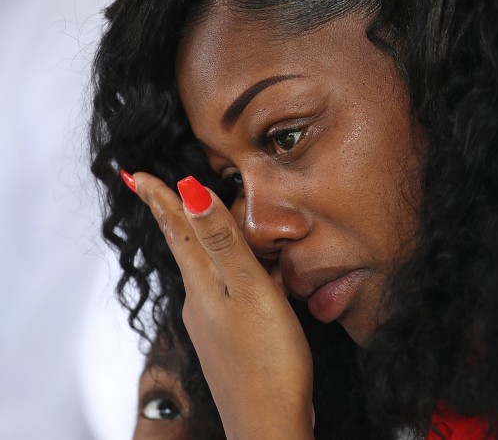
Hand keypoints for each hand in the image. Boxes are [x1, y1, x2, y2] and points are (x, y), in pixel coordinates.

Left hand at [129, 171, 313, 439]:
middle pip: (186, 248)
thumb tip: (189, 191)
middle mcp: (199, 302)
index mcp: (203, 284)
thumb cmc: (267, 359)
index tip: (136, 176)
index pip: (176, 230)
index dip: (159, 199)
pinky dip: (227, 275)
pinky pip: (223, 295)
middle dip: (177, 217)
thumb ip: (222, 241)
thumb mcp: (249, 290)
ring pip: (205, 272)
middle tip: (163, 192)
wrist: (268, 423)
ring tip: (206, 226)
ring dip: (203, 244)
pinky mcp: (229, 341)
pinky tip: (244, 282)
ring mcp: (211, 324)